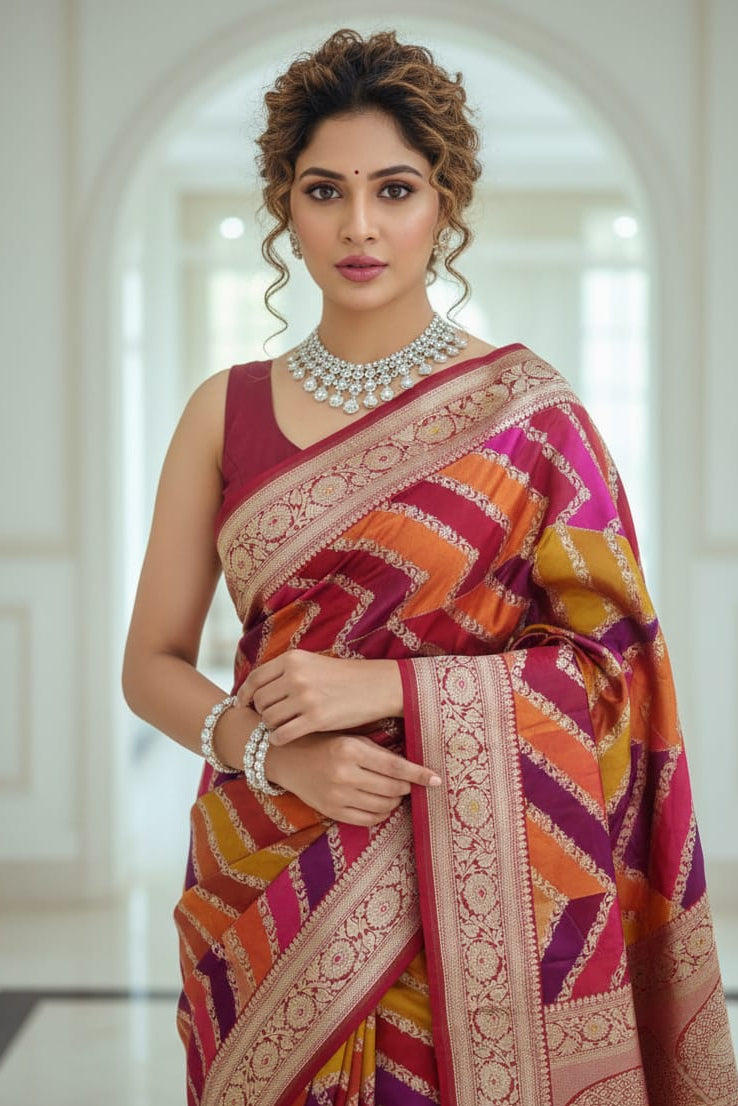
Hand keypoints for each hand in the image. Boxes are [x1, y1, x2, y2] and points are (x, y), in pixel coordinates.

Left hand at [236, 650, 402, 744]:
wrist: (378, 686)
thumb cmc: (346, 677)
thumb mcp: (314, 663)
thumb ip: (288, 671)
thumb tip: (260, 688)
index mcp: (293, 659)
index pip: (256, 678)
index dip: (244, 694)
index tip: (242, 704)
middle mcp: (295, 676)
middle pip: (261, 701)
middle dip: (262, 712)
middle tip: (271, 719)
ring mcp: (305, 698)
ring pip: (269, 719)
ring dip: (272, 726)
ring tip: (283, 727)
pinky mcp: (315, 719)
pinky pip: (281, 734)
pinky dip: (278, 739)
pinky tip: (285, 738)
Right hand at [265, 732, 440, 826]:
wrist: (287, 757)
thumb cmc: (325, 741)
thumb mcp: (351, 738)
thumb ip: (379, 751)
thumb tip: (412, 768)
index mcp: (351, 749)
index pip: (396, 767)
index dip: (419, 775)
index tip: (436, 780)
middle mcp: (343, 773)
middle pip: (392, 789)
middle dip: (407, 788)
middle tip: (409, 783)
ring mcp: (336, 795)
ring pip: (383, 806)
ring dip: (395, 800)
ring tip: (393, 791)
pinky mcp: (331, 811)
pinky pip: (367, 820)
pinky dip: (381, 813)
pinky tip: (381, 804)